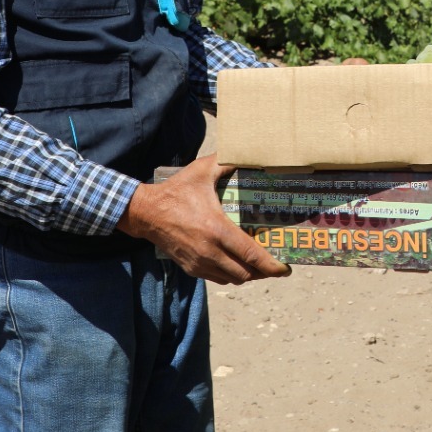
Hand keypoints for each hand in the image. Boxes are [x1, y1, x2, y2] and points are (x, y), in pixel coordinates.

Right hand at [116, 154, 291, 284]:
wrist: (146, 213)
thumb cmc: (176, 191)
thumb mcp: (201, 171)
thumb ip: (225, 161)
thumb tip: (247, 152)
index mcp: (217, 230)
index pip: (251, 256)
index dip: (272, 265)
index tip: (286, 268)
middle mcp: (210, 252)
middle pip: (246, 273)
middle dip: (263, 271)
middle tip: (275, 262)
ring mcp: (199, 263)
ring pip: (232, 279)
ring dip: (247, 274)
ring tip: (257, 263)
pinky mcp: (191, 268)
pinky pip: (217, 279)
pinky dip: (230, 275)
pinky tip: (236, 263)